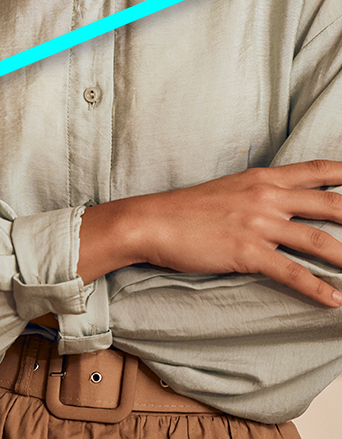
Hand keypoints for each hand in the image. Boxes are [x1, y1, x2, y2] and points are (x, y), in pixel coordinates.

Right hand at [79, 160, 341, 305]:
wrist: (150, 221)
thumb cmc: (186, 209)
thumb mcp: (230, 189)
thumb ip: (262, 193)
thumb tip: (289, 204)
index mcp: (264, 178)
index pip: (321, 171)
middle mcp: (267, 197)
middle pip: (333, 205)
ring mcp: (258, 224)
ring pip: (321, 242)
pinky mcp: (247, 252)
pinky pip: (292, 272)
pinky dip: (318, 289)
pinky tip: (334, 301)